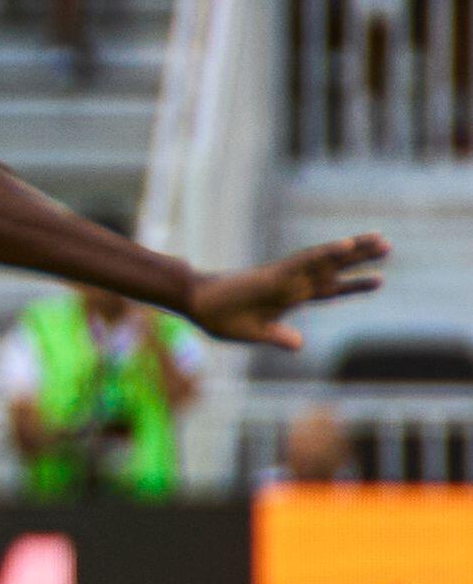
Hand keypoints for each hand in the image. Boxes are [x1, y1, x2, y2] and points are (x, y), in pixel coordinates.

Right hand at [185, 234, 387, 349]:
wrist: (195, 304)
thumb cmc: (219, 317)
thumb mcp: (254, 333)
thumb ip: (277, 336)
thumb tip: (300, 344)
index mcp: (288, 297)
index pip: (328, 289)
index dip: (353, 285)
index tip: (379, 279)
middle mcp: (291, 283)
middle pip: (333, 269)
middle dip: (361, 259)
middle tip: (388, 245)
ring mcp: (285, 276)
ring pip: (325, 260)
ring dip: (353, 250)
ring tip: (380, 239)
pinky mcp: (274, 274)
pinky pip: (305, 261)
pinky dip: (326, 253)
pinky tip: (346, 246)